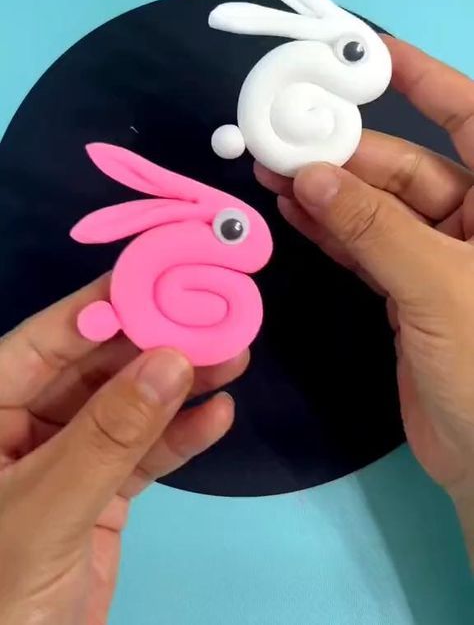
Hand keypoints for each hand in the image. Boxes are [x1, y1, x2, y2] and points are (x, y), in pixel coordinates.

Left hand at [0, 278, 247, 624]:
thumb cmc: (0, 592)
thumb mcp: (47, 507)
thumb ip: (109, 434)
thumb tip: (172, 358)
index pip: (47, 340)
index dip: (106, 303)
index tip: (166, 276)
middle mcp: (23, 425)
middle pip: (97, 369)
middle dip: (156, 344)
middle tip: (218, 317)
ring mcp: (66, 461)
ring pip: (126, 409)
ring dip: (178, 386)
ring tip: (236, 356)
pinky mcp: (98, 498)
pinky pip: (142, 457)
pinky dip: (179, 439)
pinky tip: (219, 415)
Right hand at [256, 36, 473, 563]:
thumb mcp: (439, 287)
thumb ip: (375, 227)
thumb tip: (311, 174)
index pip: (469, 117)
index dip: (423, 79)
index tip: (364, 52)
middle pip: (406, 165)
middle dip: (345, 153)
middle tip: (280, 139)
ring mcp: (438, 255)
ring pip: (378, 206)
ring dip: (328, 190)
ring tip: (271, 170)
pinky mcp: (407, 290)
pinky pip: (364, 245)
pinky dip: (328, 229)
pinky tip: (291, 210)